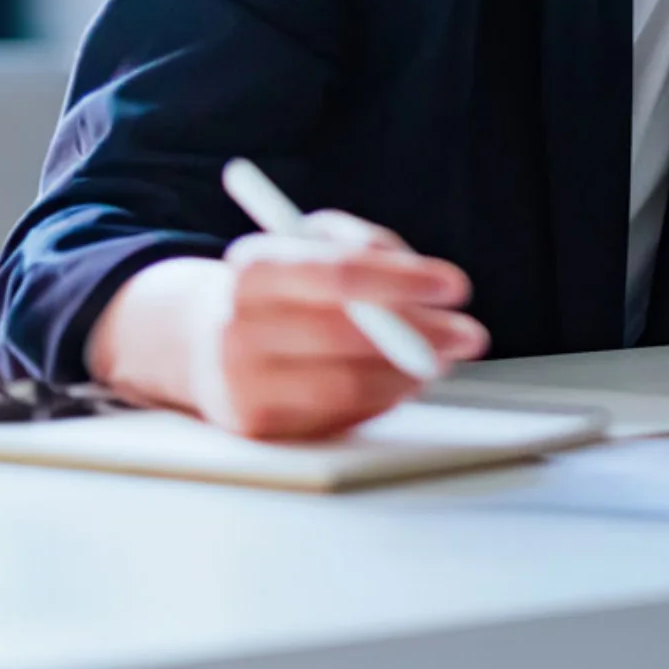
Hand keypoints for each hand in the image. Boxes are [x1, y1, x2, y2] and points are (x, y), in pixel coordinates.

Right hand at [87, 213, 488, 438]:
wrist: (197, 340)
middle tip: (471, 334)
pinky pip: (336, 415)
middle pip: (349, 334)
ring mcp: (242, 383)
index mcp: (254, 264)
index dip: (404, 280)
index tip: (455, 285)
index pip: (340, 273)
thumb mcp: (311, 240)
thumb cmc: (280, 281)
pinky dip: (381, 398)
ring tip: (443, 358)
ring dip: (410, 372)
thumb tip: (426, 284)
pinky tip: (402, 381)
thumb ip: (367, 247)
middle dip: (423, 334)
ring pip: (347, 382)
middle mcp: (238, 325)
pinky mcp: (256, 428)